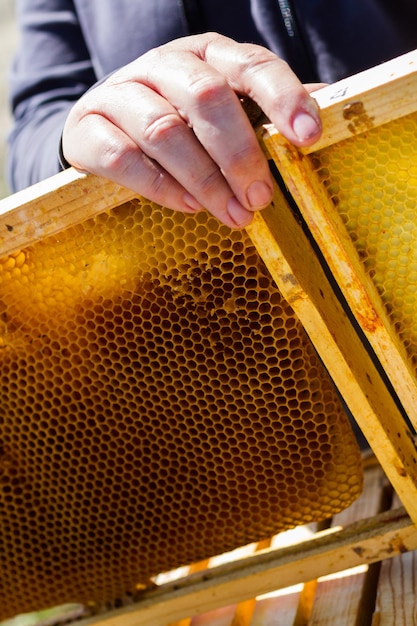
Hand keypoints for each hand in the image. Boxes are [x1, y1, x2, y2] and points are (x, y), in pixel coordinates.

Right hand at [62, 33, 321, 227]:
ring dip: (204, 180)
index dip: (282, 98)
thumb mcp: (220, 111)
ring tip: (233, 215)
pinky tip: (188, 207)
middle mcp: (163, 65)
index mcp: (206, 55)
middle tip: (261, 198)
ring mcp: (120, 93)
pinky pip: (124, 158)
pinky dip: (160, 186)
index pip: (251, 65)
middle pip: (206, 97)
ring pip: (164, 130)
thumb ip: (261, 113)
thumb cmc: (176, 122)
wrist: (101, 129)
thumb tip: (319, 122)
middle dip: (240, 153)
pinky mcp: (89, 128)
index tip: (307, 138)